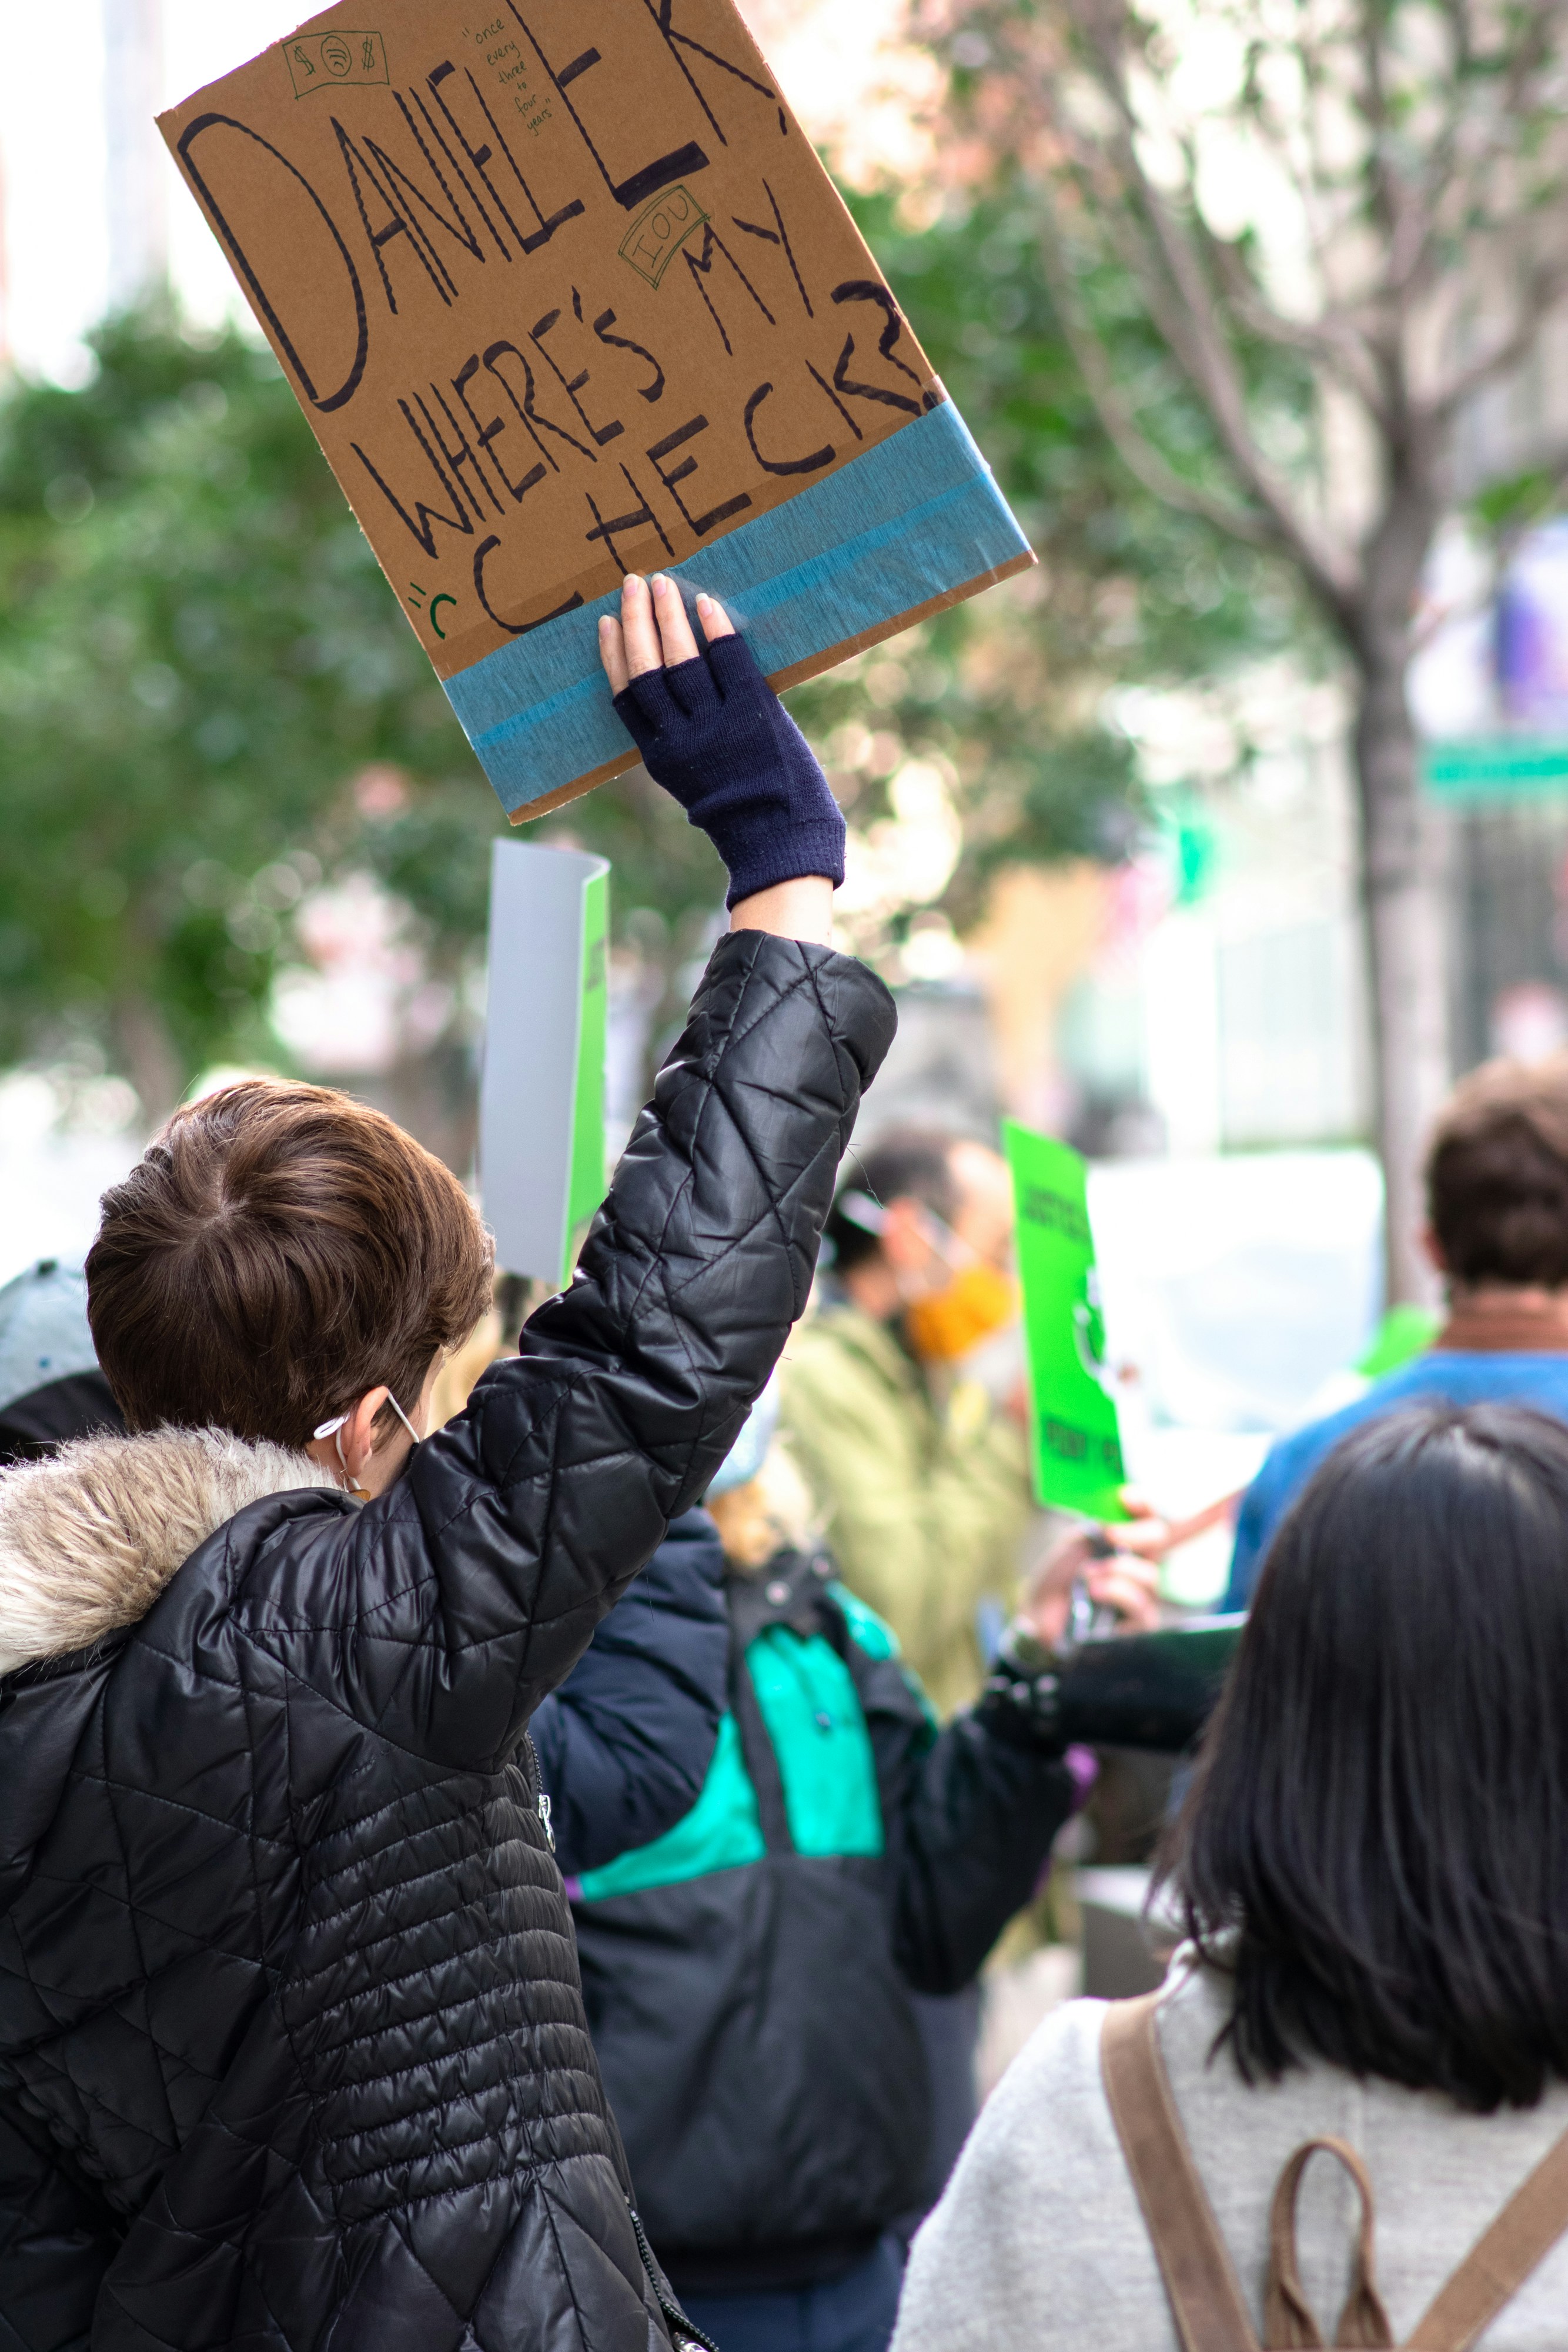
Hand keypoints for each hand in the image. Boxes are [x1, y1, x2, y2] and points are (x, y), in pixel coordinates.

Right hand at [598, 575, 844, 927]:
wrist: (783, 841)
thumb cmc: (747, 815)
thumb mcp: (700, 783)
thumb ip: (685, 743)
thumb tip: (683, 693)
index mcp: (661, 759)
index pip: (626, 699)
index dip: (613, 658)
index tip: (606, 624)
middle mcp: (680, 740)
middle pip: (646, 670)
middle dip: (636, 624)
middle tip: (632, 584)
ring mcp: (715, 726)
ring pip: (679, 661)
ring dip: (668, 617)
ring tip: (662, 584)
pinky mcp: (751, 714)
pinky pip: (728, 661)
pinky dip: (716, 630)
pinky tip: (706, 604)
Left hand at [1023, 1503, 1164, 1648]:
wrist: (1042, 1613)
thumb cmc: (1060, 1579)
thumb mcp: (1077, 1543)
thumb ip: (1102, 1526)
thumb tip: (1121, 1517)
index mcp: (1127, 1542)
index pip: (1148, 1516)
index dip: (1145, 1504)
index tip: (1126, 1497)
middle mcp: (1140, 1564)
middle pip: (1159, 1537)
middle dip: (1136, 1532)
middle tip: (1109, 1535)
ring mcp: (1143, 1594)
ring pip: (1150, 1574)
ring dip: (1116, 1569)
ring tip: (1087, 1576)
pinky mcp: (1139, 1623)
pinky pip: (1140, 1604)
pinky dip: (1115, 1592)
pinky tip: (1093, 1591)